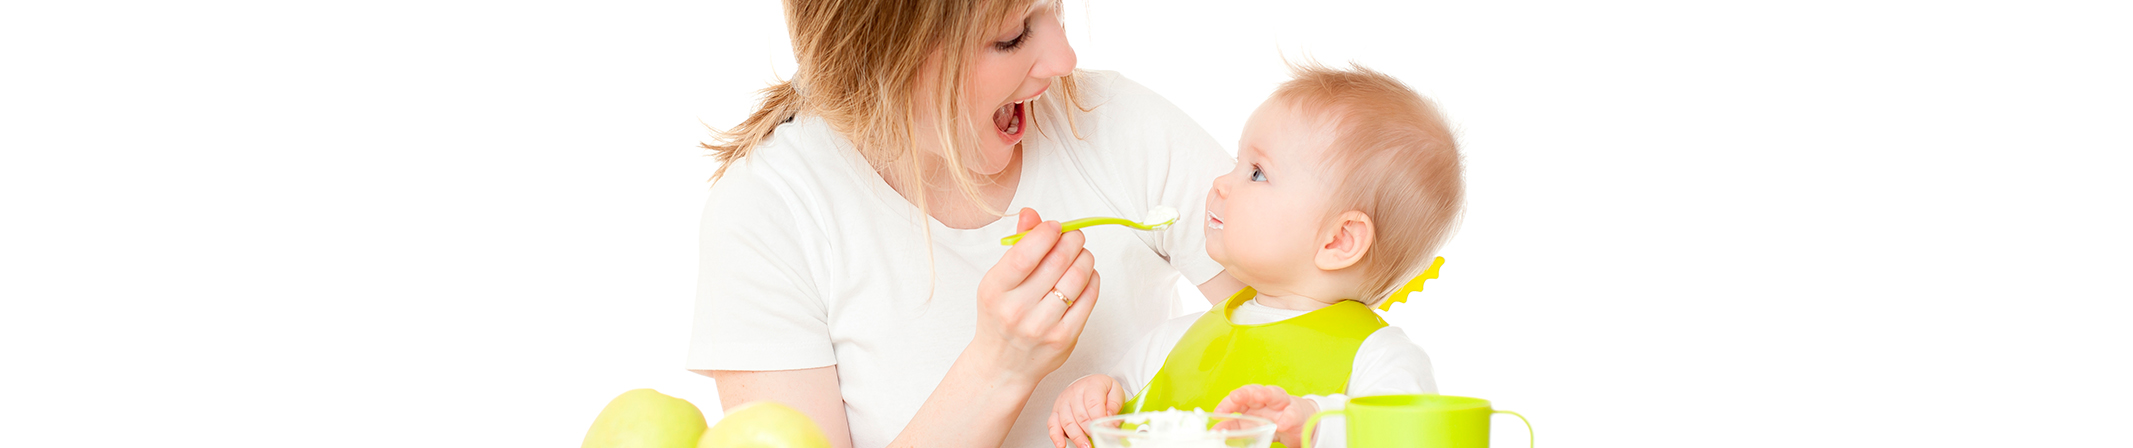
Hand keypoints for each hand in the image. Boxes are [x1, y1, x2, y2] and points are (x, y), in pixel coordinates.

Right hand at [971, 208, 1102, 383]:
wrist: (1002, 366)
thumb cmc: (1000, 316)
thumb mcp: (998, 281)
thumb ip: (1017, 246)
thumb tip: (1032, 213)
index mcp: (995, 290)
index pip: (1025, 254)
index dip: (1046, 233)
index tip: (1055, 226)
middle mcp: (1016, 310)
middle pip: (1056, 262)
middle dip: (1072, 241)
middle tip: (1075, 236)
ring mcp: (1042, 327)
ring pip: (1076, 279)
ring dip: (1085, 258)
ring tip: (1082, 254)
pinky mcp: (1064, 339)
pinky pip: (1088, 300)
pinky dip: (1092, 280)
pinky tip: (1087, 275)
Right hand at [1047, 374, 1124, 447]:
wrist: (1089, 384)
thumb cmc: (1102, 389)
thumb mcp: (1115, 392)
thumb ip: (1114, 406)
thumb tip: (1110, 422)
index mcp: (1091, 385)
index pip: (1093, 404)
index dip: (1099, 419)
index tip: (1105, 430)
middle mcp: (1075, 392)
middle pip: (1080, 415)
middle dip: (1089, 431)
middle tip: (1097, 440)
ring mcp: (1063, 402)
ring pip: (1067, 422)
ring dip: (1076, 437)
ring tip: (1085, 446)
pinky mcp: (1056, 411)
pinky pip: (1052, 424)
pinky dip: (1056, 436)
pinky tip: (1061, 445)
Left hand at [1214, 385, 1316, 447]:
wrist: (1297, 422)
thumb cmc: (1270, 420)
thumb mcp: (1249, 424)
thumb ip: (1233, 427)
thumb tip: (1214, 432)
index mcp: (1252, 401)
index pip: (1238, 398)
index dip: (1228, 403)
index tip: (1218, 412)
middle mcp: (1266, 399)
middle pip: (1254, 391)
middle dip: (1245, 392)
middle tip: (1235, 396)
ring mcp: (1282, 404)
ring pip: (1275, 394)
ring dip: (1267, 394)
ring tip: (1260, 396)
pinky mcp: (1296, 413)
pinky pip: (1292, 414)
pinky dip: (1287, 418)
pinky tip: (1281, 424)